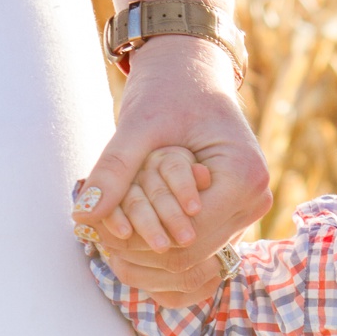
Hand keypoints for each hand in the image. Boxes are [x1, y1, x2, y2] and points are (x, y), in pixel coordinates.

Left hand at [72, 36, 269, 306]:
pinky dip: (158, 248)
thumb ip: (114, 170)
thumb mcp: (138, 125)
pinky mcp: (232, 217)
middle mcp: (254, 201)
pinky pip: (195, 251)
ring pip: (191, 261)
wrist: (192, 74)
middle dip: (140, 250)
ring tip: (107, 234)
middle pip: (190, 256)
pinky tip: (127, 233)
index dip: (138, 241)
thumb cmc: (170, 91)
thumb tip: (82, 215)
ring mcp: (246, 212)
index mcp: (243, 178)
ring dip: (147, 253)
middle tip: (95, 236)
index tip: (97, 230)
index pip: (187, 239)